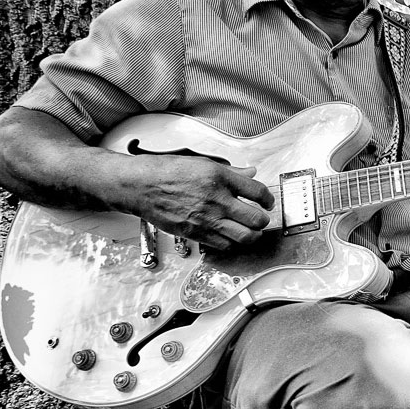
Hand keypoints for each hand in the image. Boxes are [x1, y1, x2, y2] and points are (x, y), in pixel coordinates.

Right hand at [119, 155, 274, 249]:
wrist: (141, 186)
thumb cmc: (168, 172)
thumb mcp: (203, 163)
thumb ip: (231, 172)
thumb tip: (251, 173)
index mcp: (220, 178)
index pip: (258, 192)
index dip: (268, 199)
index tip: (267, 202)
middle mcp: (216, 199)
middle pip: (256, 219)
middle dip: (263, 220)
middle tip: (261, 218)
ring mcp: (206, 219)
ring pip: (244, 237)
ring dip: (251, 235)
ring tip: (250, 230)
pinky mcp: (195, 233)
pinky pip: (223, 245)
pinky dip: (231, 242)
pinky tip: (229, 235)